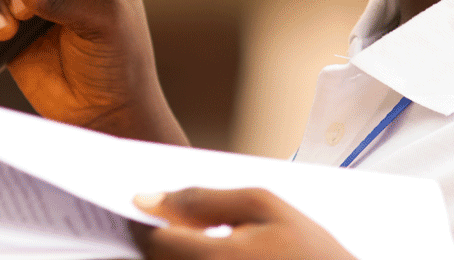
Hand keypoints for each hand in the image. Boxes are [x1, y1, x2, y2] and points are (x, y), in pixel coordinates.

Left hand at [132, 188, 356, 259]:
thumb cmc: (310, 250)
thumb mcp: (263, 205)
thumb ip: (201, 200)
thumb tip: (147, 199)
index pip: (151, 241)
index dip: (144, 222)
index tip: (147, 210)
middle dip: (158, 243)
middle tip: (176, 228)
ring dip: (173, 257)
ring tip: (200, 244)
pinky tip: (211, 258)